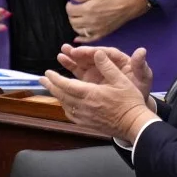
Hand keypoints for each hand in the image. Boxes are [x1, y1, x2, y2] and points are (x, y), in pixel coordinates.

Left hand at [40, 49, 156, 141]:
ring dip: (56, 96)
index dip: (55, 78)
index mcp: (90, 93)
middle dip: (50, 86)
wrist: (135, 125)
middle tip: (42, 79)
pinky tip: (65, 104)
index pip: (66, 85)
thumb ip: (107, 66)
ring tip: (51, 89)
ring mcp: (85, 117)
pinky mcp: (88, 124)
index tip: (47, 72)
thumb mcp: (121, 80)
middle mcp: (84, 106)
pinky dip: (65, 107)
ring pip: (65, 105)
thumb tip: (97, 52)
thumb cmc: (130, 102)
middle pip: (61, 95)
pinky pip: (71, 115)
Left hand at [65, 0, 147, 44]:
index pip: (70, 10)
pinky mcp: (102, 34)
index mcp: (87, 9)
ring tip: (78, 19)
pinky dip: (81, 39)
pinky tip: (77, 38)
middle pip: (72, 21)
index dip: (69, 6)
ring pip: (78, 30)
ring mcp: (95, 29)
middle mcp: (89, 21)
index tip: (71, 3)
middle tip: (74, 10)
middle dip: (71, 15)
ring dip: (75, 25)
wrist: (128, 4)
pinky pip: (89, 39)